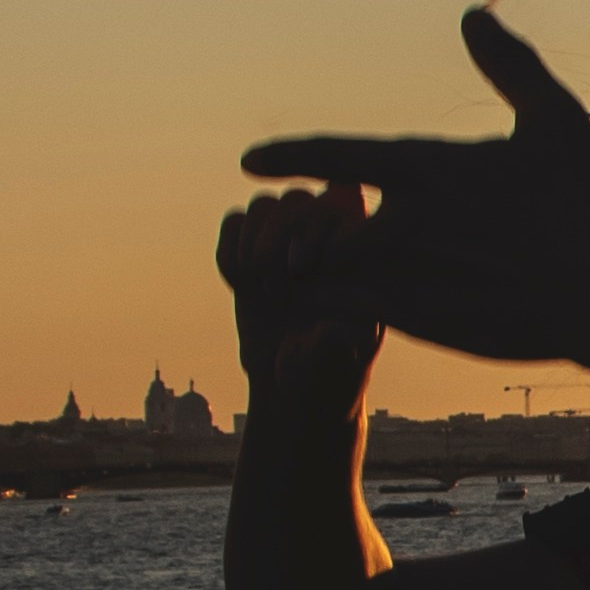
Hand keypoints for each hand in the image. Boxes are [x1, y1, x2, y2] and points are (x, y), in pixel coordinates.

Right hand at [216, 183, 383, 408]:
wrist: (292, 390)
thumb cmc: (327, 377)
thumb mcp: (334, 364)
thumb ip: (336, 342)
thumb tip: (341, 327)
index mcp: (360, 256)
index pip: (344, 203)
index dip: (316, 224)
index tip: (300, 268)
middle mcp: (326, 240)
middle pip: (297, 199)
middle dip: (277, 238)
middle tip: (275, 291)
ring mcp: (288, 243)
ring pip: (264, 204)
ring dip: (252, 244)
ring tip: (258, 287)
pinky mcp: (253, 252)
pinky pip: (234, 221)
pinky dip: (228, 248)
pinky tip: (240, 284)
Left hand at [239, 7, 589, 369]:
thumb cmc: (588, 204)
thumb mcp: (553, 118)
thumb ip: (508, 65)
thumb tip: (474, 16)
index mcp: (428, 167)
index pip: (335, 156)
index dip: (288, 157)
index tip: (251, 163)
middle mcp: (407, 221)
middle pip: (317, 226)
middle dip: (298, 233)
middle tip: (289, 242)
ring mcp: (410, 276)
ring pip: (324, 277)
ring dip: (309, 277)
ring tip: (300, 282)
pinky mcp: (424, 324)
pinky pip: (351, 319)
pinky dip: (332, 316)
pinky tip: (334, 317)